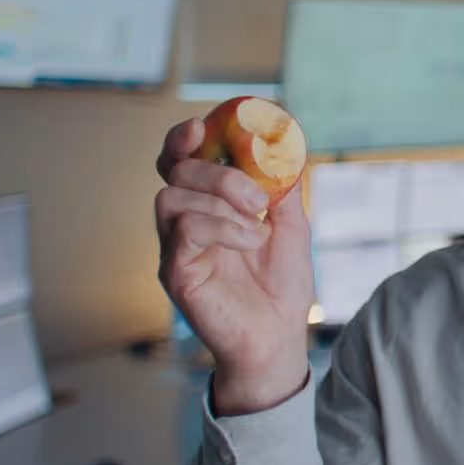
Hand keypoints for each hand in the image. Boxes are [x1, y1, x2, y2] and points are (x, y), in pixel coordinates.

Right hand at [156, 119, 312, 414]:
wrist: (278, 338)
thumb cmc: (280, 286)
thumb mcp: (291, 226)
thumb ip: (282, 187)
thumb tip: (284, 145)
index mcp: (205, 207)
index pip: (177, 161)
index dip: (182, 138)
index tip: (203, 126)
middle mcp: (182, 224)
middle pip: (174, 172)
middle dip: (217, 173)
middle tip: (257, 198)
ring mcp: (174, 249)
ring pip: (172, 197)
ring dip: (221, 202)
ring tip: (258, 226)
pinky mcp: (175, 273)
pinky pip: (185, 231)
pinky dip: (223, 227)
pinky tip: (251, 243)